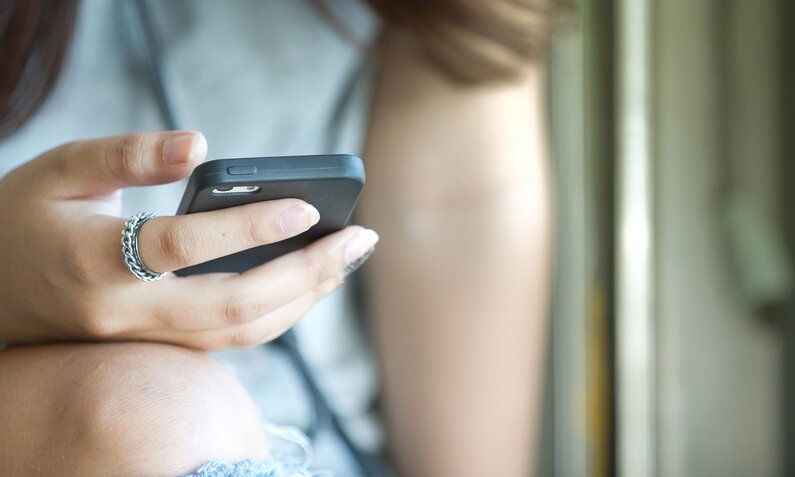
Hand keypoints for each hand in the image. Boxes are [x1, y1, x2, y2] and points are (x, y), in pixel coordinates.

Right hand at [0, 131, 377, 349]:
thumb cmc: (25, 219)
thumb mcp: (60, 168)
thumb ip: (126, 153)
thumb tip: (200, 142)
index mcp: (95, 260)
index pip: (184, 248)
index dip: (249, 228)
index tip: (306, 209)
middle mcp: (126, 312)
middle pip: (233, 306)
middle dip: (306, 275)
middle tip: (360, 238)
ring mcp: (146, 338)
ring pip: (241, 332)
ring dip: (305, 298)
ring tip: (349, 258)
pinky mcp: (162, 344)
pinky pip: (233, 337)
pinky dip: (281, 311)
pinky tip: (312, 280)